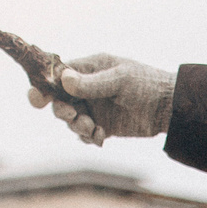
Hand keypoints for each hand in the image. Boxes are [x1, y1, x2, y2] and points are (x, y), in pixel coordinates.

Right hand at [25, 52, 173, 145]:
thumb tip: (64, 80)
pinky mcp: (103, 126)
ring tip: (93, 128)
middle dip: (62, 111)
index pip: (57, 76)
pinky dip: (89, 138)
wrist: (169, 108)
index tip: (38, 98)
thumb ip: (93, 83)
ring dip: (77, 126)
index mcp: (88, 69)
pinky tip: (101, 136)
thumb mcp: (120, 80)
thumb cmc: (146, 84)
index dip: (44, 87)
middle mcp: (87, 89)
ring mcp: (94, 108)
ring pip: (71, 121)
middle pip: (59, 101)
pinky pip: (85, 136)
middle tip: (75, 115)